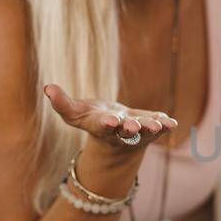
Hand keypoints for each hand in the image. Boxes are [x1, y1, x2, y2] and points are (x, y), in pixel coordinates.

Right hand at [44, 84, 177, 152]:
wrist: (115, 131)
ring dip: (152, 128)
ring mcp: (139, 132)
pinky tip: (172, 123)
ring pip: (147, 132)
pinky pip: (161, 127)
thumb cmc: (92, 119)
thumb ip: (62, 103)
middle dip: (131, 129)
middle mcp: (121, 133)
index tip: (111, 120)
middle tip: (135, 126)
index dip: (107, 123)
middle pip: (127, 132)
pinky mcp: (152, 127)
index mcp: (101, 127)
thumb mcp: (75, 113)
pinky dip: (166, 125)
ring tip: (159, 125)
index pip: (103, 126)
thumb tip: (47, 87)